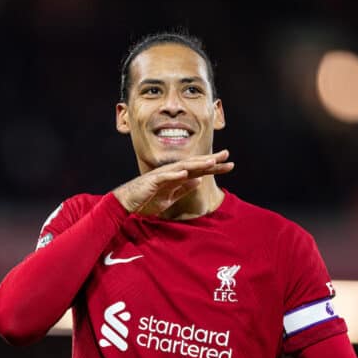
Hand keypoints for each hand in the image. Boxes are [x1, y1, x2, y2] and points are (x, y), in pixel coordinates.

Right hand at [112, 150, 233, 215]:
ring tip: (211, 161)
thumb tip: (198, 180)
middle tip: (227, 155)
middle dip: (210, 160)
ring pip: (183, 167)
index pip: (199, 169)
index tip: (229, 164)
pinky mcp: (152, 181)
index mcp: (177, 176)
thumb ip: (184, 188)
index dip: (214, 166)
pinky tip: (186, 173)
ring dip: (197, 164)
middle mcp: (172, 172)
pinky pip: (165, 177)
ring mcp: (162, 175)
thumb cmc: (148, 198)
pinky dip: (175, 175)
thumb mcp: (171, 196)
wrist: (128, 202)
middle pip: (194, 164)